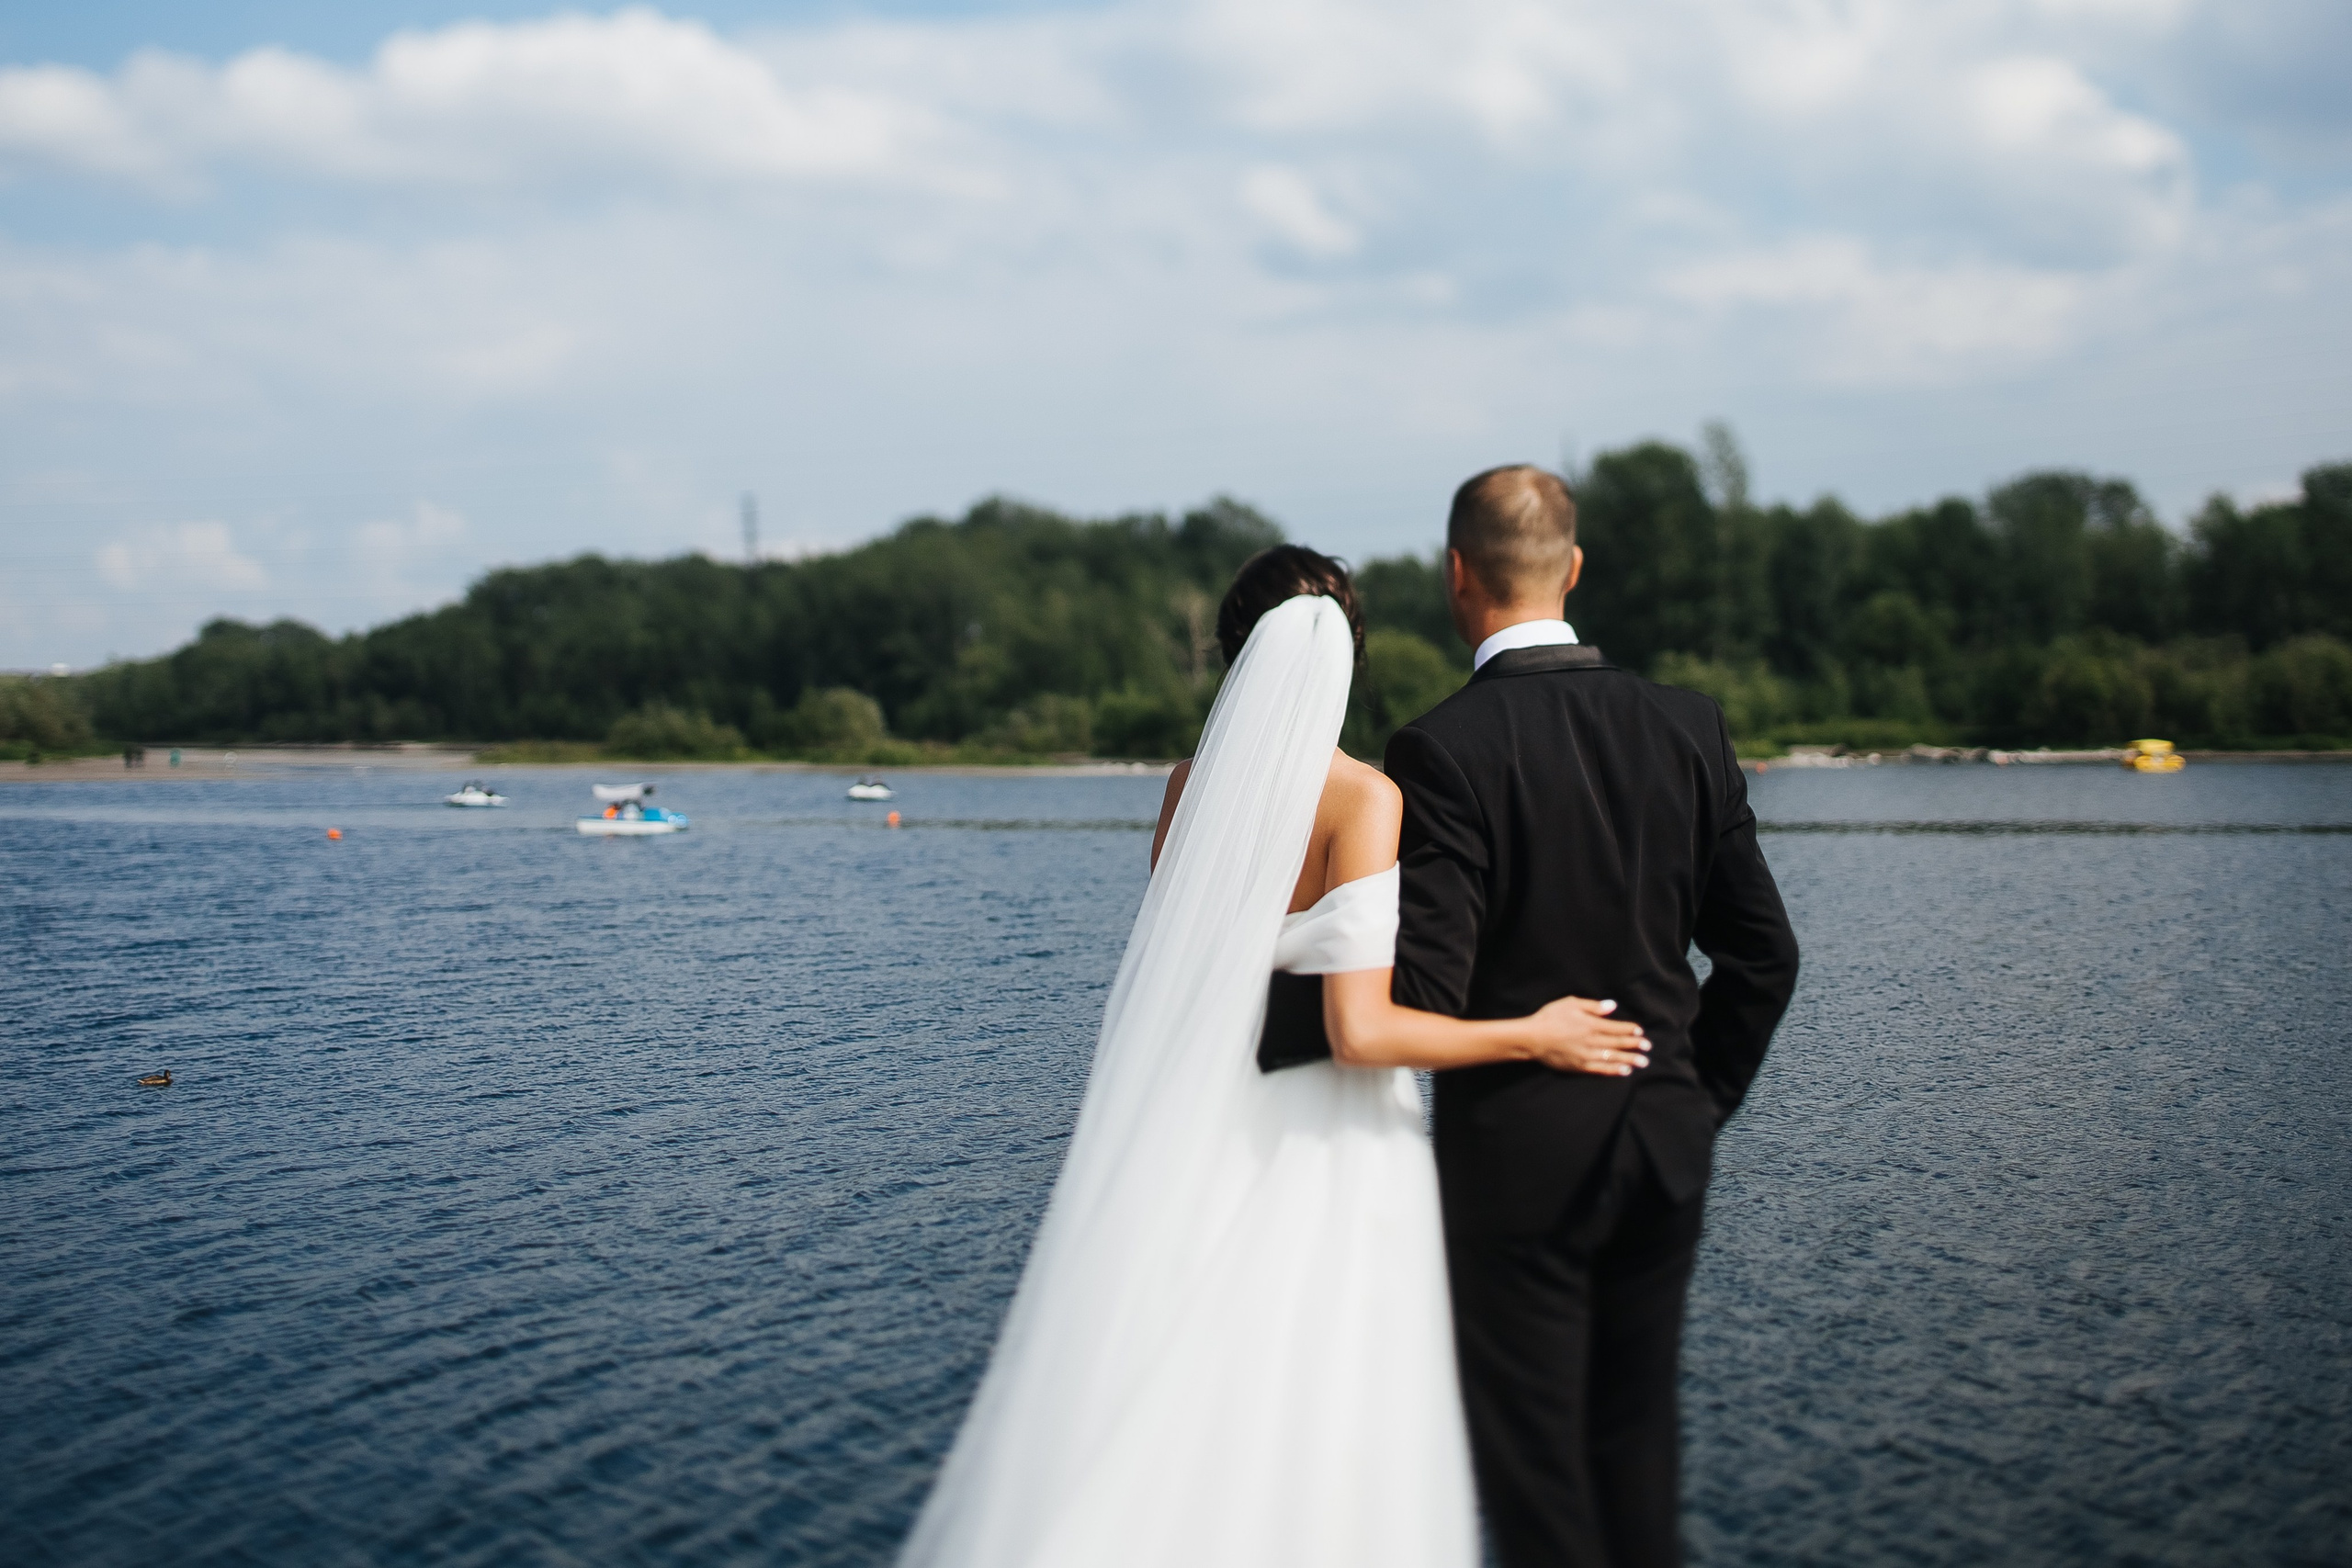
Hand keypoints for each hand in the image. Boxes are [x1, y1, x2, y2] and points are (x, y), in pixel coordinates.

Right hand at [1526, 997, 1648, 1075]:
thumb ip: (1593, 1006)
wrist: (1532, 1038)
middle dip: (1635, 1045)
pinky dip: (1614, 1070)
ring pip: (1613, 1058)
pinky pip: (1601, 1069)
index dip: (1630, 1030)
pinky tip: (1624, 1071)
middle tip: (1648, 1047)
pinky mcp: (1580, 1067)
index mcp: (1591, 1024)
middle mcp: (1592, 1041)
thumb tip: (1612, 1006)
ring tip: (1643, 1062)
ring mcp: (1587, 1055)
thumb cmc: (1550, 1017)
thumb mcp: (1570, 1003)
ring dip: (1629, 1059)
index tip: (1640, 1031)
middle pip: (1618, 1043)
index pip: (1616, 1028)